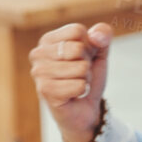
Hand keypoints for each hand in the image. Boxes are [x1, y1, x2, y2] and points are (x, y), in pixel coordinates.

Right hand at [30, 22, 111, 141]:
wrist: (84, 109)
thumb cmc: (86, 77)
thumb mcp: (99, 52)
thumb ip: (102, 35)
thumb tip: (96, 36)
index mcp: (48, 40)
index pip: (78, 31)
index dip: (89, 46)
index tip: (82, 59)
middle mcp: (38, 53)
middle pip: (79, 49)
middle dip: (87, 64)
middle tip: (79, 75)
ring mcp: (39, 72)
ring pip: (81, 68)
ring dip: (86, 79)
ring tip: (76, 84)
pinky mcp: (45, 90)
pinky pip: (79, 85)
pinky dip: (83, 91)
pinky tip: (74, 95)